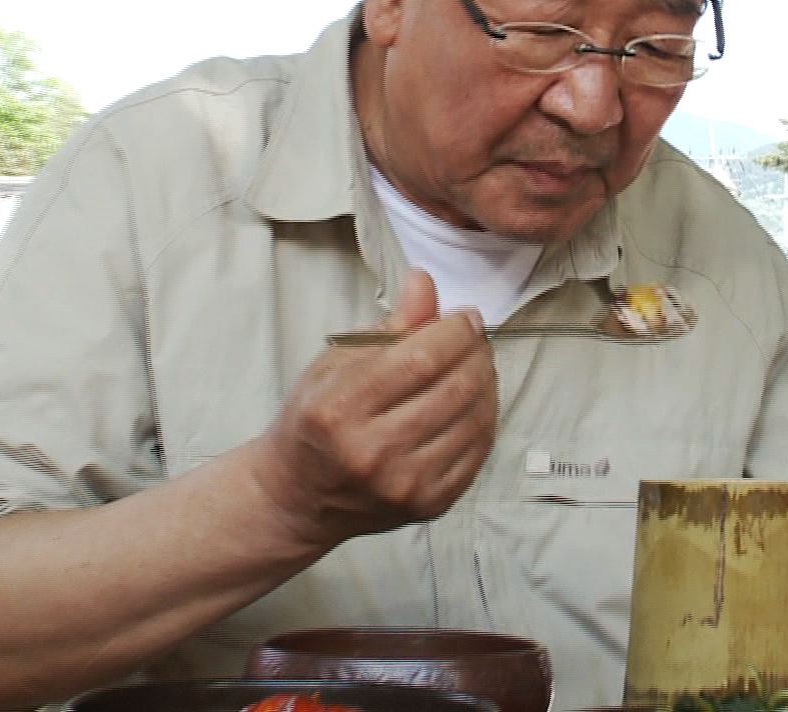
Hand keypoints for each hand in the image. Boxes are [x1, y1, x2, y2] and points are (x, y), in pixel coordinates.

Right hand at [250, 270, 498, 548]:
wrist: (300, 496)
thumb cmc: (315, 421)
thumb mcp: (335, 363)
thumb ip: (388, 325)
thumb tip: (425, 282)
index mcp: (340, 407)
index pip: (421, 358)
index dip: (457, 331)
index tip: (466, 316)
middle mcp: (372, 452)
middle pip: (455, 389)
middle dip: (478, 353)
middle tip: (476, 340)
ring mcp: (403, 485)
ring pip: (475, 420)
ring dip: (487, 383)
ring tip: (477, 366)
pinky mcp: (428, 505)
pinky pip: (479, 452)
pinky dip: (485, 419)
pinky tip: (475, 402)